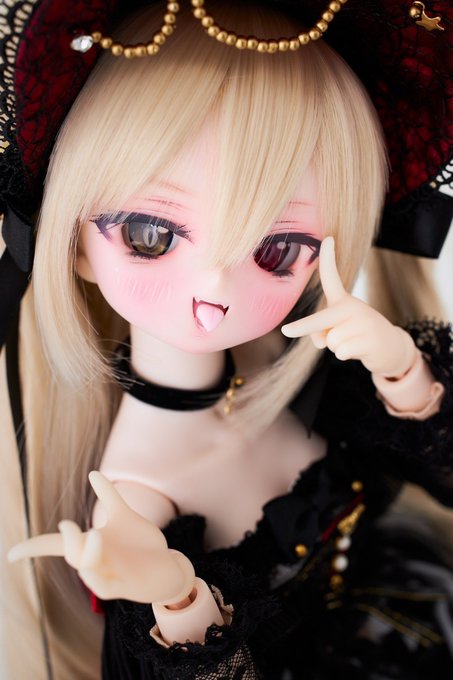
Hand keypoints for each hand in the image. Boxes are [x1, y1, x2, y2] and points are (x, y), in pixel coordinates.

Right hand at [8, 472, 194, 604]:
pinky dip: (98, 580)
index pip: (56, 546)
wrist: (165, 568)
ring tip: (94, 536)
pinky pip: (105, 588)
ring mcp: (108, 574)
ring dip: (87, 554)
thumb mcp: (124, 516)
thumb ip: (108, 496)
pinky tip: (95, 570)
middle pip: (71, 553)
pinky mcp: (124, 587)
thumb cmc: (140, 544)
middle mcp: (95, 560)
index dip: (33, 548)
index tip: (10, 555)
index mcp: (90, 543)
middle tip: (67, 524)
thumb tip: (93, 472)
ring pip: (87, 570)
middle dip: (66, 540)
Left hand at [281, 237, 416, 377]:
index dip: (329, 258)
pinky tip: (360, 350)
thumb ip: (321, 333)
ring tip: (353, 342)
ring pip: (331, 341)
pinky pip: (341, 352)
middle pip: (321, 319)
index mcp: (343, 301)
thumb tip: (319, 340)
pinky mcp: (370, 339)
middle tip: (285, 331)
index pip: (333, 278)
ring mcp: (363, 322)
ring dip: (337, 348)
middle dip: (302, 327)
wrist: (390, 347)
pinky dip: (346, 355)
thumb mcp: (337, 331)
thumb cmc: (356, 336)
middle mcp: (352, 307)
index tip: (327, 238)